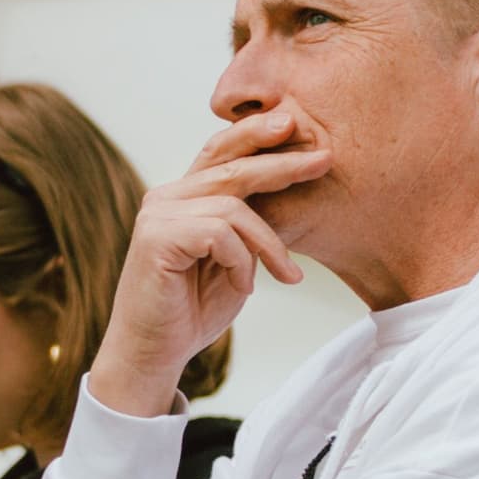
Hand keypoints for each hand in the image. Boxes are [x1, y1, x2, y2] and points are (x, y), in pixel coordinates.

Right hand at [83, 108, 331, 419]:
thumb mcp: (232, 258)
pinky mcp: (157, 238)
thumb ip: (246, 224)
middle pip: (230, 164)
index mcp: (182, 196)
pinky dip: (242, 261)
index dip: (256, 134)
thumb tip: (288, 185)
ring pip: (233, 205)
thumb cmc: (192, 309)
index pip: (220, 151)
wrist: (154, 354)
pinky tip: (244, 288)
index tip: (294, 124)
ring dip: (269, 243)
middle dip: (282, 162)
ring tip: (286, 275)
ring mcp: (158, 215)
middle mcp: (166, 197)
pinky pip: (220, 233)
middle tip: (324, 159)